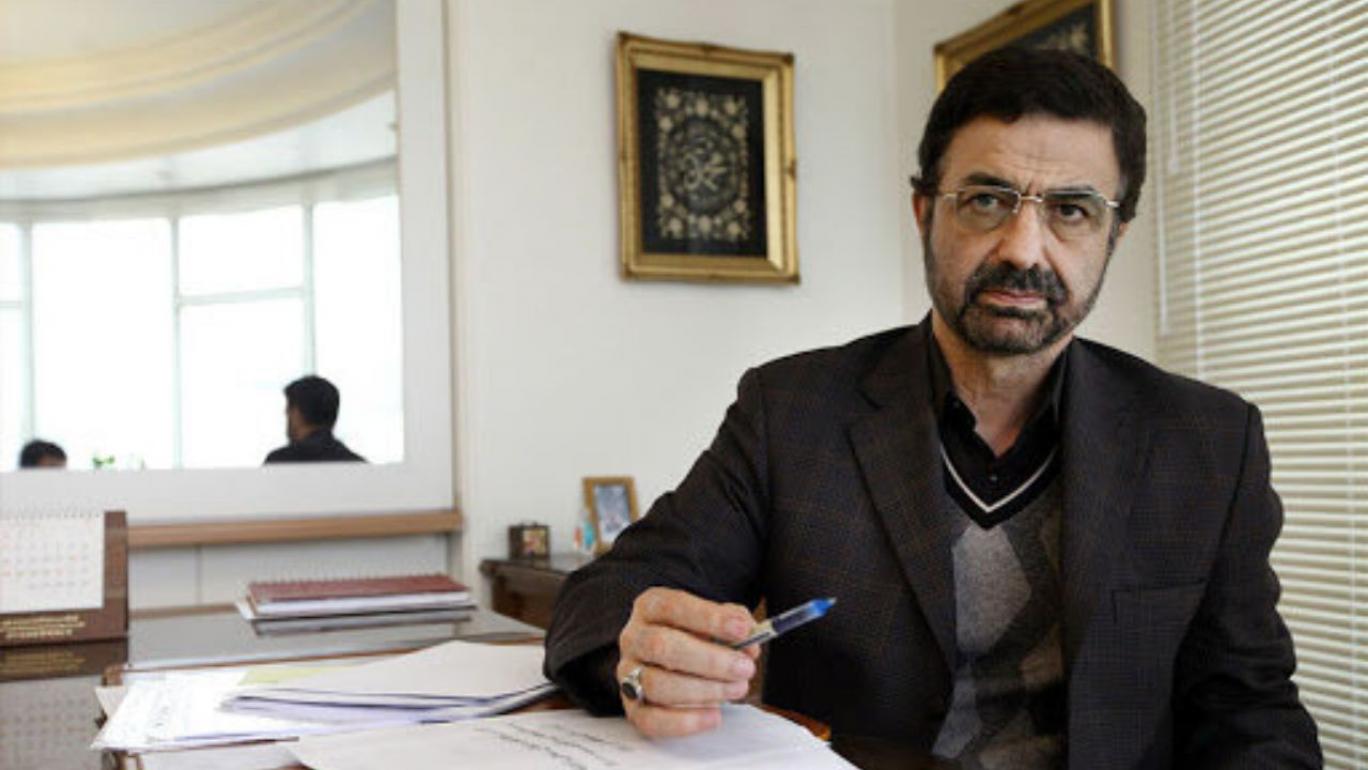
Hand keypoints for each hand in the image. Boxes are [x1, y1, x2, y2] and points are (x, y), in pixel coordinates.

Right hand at [616, 587, 760, 736]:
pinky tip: (714, 715)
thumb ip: (735, 624)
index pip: (672, 606)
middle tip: (744, 668)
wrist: (675, 662)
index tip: (742, 629)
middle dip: (709, 660)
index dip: (708, 618)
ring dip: (703, 690)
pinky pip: (651, 720)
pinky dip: (685, 721)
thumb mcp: (715, 620)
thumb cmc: (698, 637)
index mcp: (651, 607)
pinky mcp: (633, 708)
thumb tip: (749, 641)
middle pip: (661, 646)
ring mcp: (628, 674)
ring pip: (657, 685)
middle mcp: (634, 638)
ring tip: (736, 689)